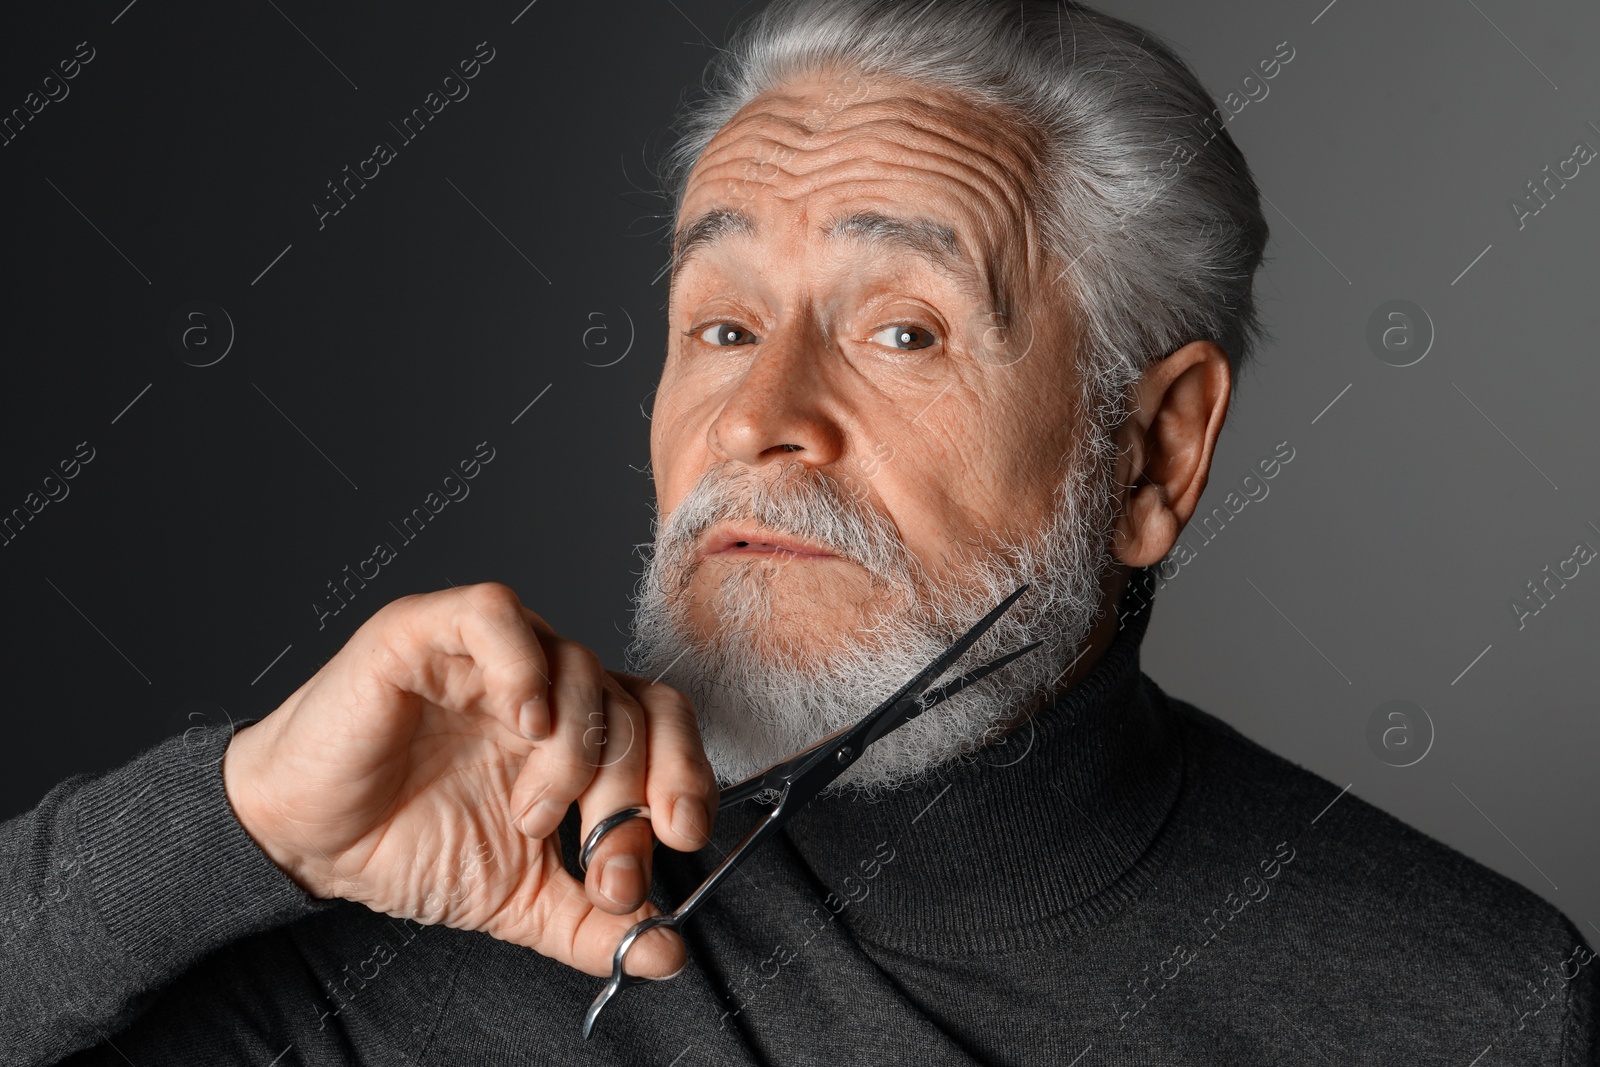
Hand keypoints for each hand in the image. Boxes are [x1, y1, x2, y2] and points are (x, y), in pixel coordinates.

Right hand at [220, 582, 716, 977]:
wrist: (304, 843)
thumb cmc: (405, 846)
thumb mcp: (518, 899)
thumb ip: (591, 924)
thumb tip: (668, 952)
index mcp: (574, 733)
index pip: (661, 723)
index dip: (685, 773)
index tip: (679, 838)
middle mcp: (544, 685)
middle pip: (631, 703)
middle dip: (631, 791)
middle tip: (602, 863)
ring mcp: (491, 655)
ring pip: (579, 664)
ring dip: (574, 753)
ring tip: (530, 817)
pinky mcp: (427, 632)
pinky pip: (496, 614)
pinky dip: (524, 664)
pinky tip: (523, 722)